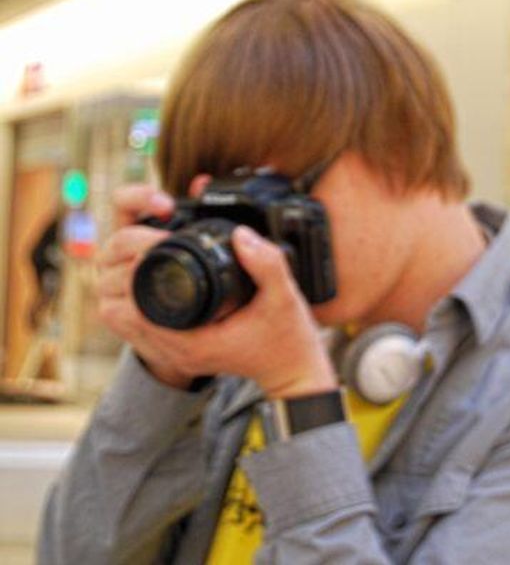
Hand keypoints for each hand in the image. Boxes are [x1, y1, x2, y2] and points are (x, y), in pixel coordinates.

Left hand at [96, 184, 334, 397]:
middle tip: (152, 248)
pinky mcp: (180, 349)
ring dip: (127, 288)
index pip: (135, 307)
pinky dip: (139, 301)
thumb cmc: (289, 341)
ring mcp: (176, 352)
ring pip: (122, 318)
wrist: (294, 371)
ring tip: (150, 261)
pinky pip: (139, 324)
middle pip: (118, 310)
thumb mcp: (285, 298)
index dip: (137, 269)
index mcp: (194, 342)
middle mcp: (177, 350)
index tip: (159, 244)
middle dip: (125, 274)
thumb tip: (241, 235)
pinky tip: (159, 282)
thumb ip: (266, 264)